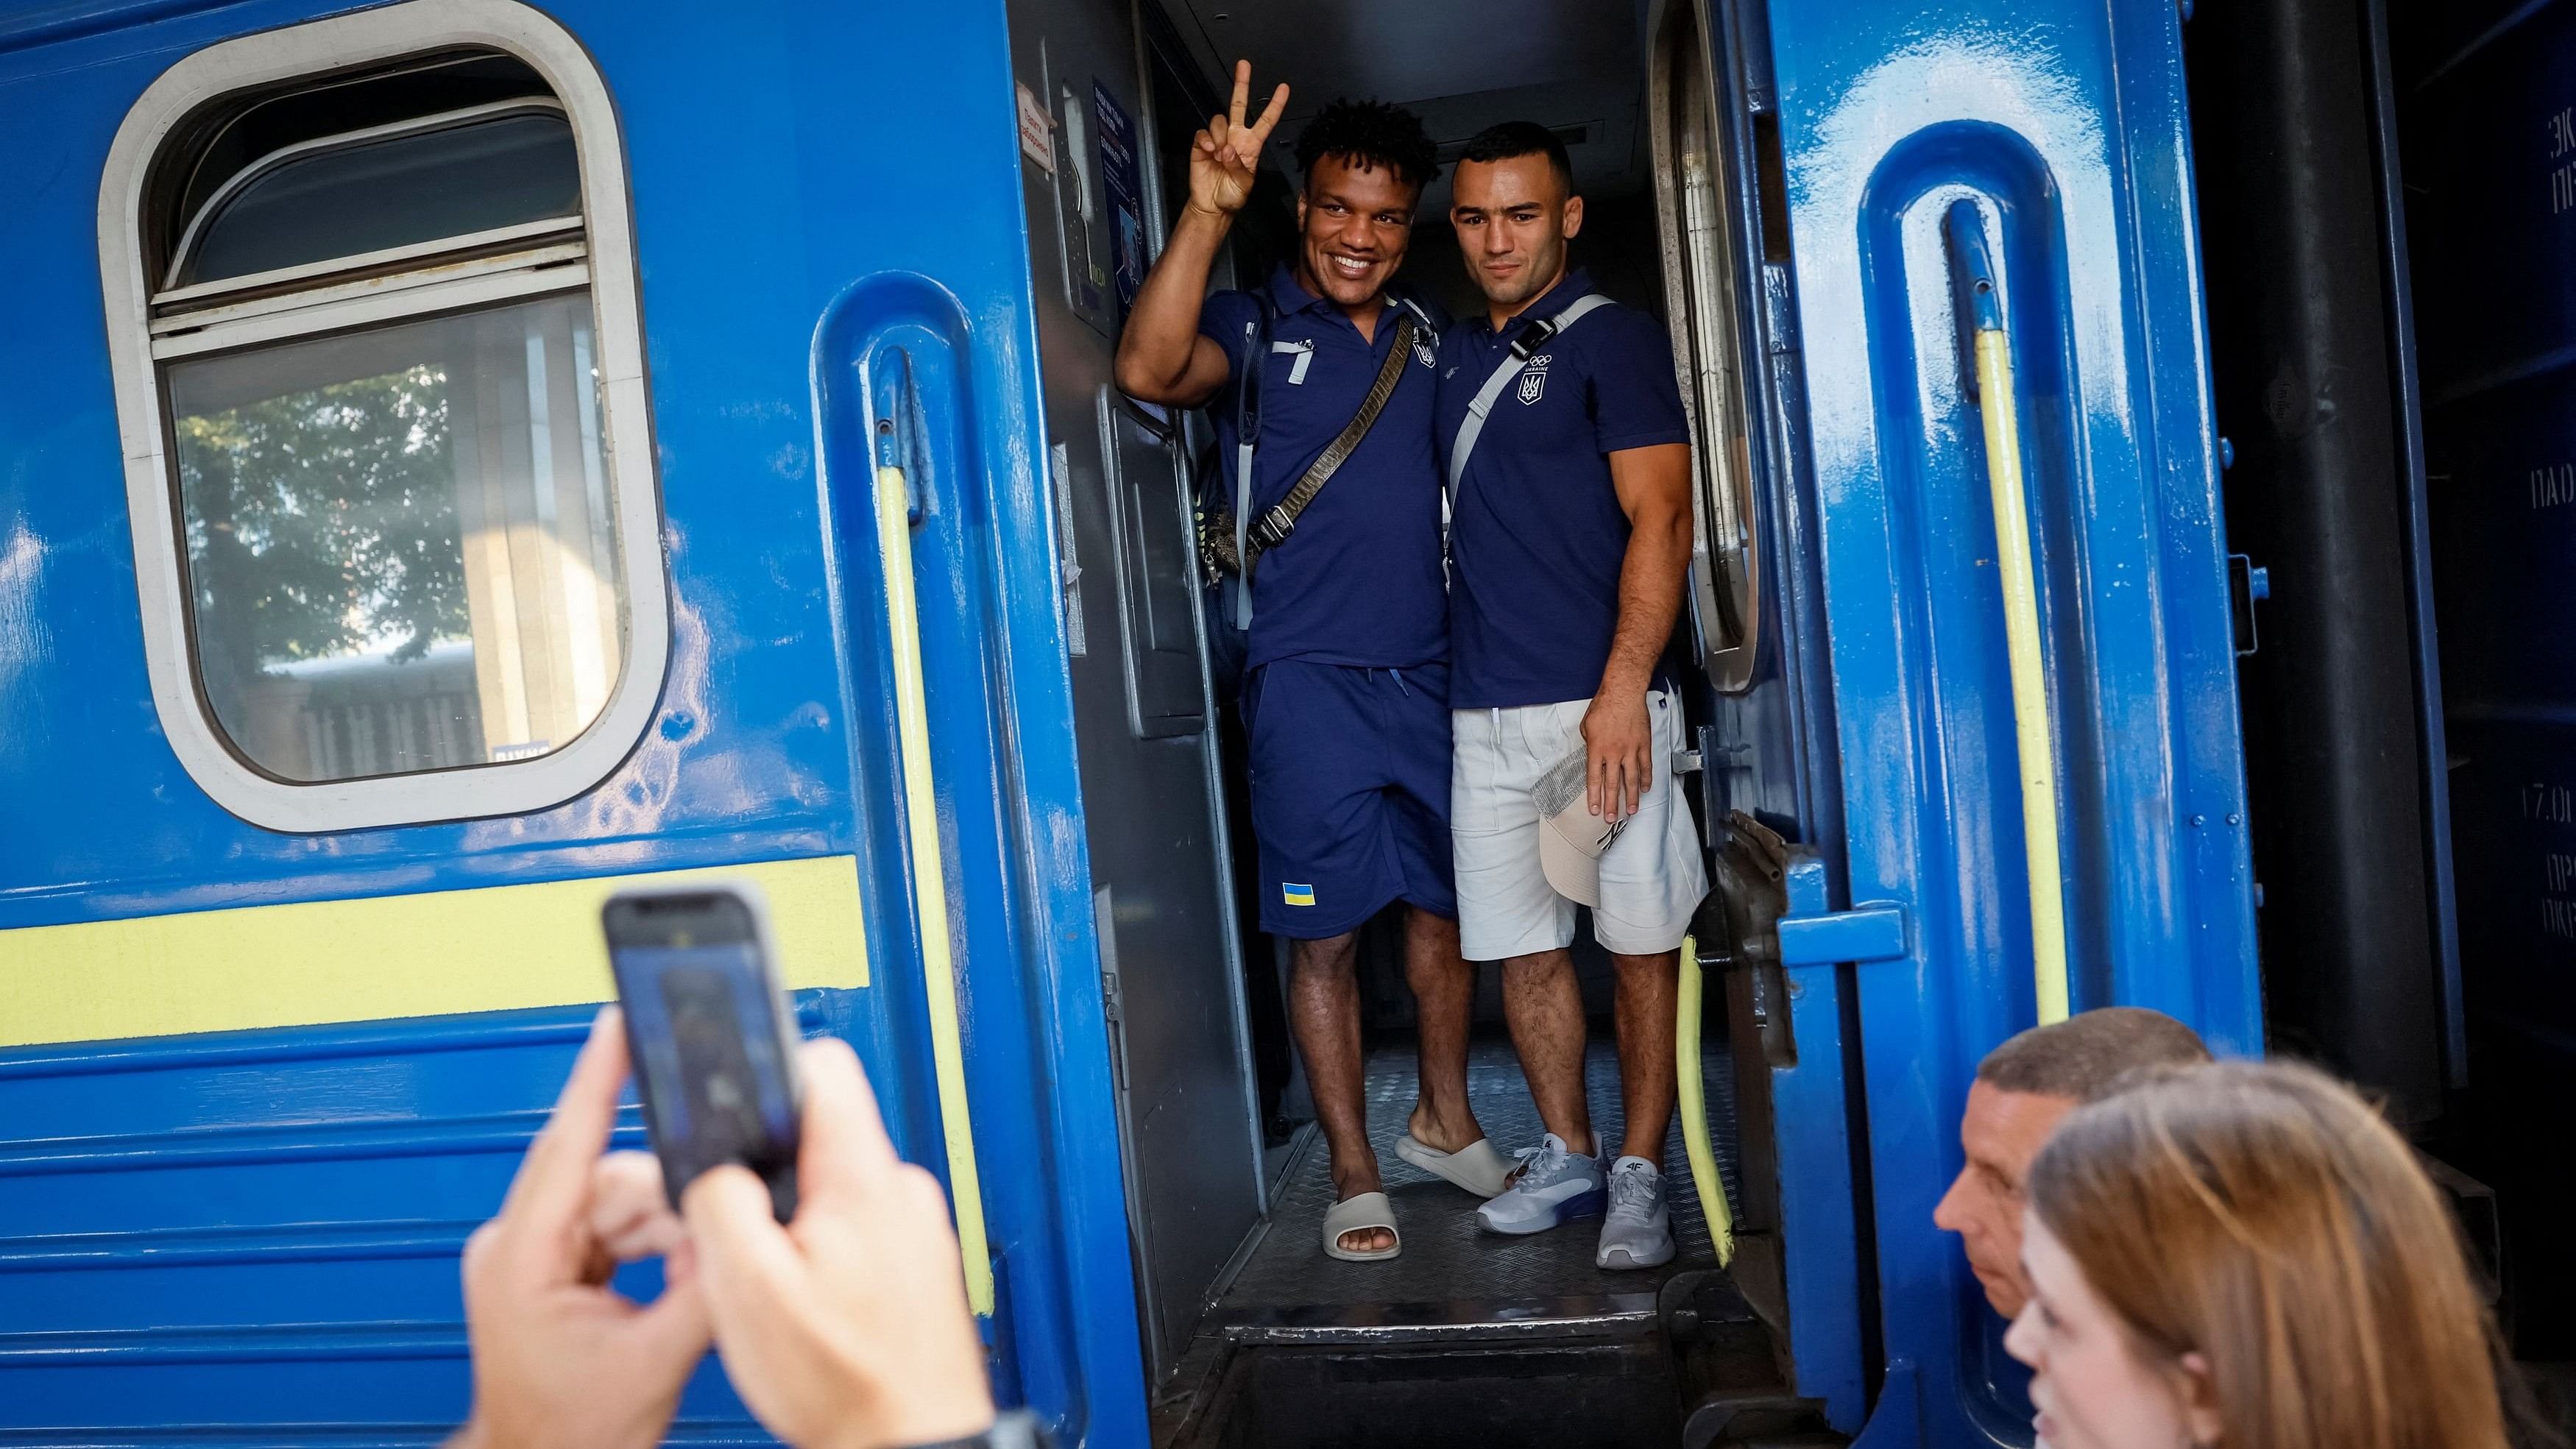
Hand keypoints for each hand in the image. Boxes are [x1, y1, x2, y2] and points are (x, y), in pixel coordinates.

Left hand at [452, 1009, 710, 1448]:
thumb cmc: (568, 1432)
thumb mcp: (654, 1362)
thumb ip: (704, 1285)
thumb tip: (739, 1230)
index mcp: (520, 1259)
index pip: (568, 1146)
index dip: (597, 1078)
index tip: (616, 1024)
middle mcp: (516, 1245)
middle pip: (613, 1178)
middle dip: (667, 1209)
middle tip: (696, 1254)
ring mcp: (532, 1254)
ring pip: (624, 1200)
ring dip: (667, 1234)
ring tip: (681, 1287)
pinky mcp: (554, 1265)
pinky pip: (618, 1226)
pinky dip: (655, 1246)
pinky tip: (669, 1281)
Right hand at [683, 1037, 993, 1448]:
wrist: (909, 1442)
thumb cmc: (847, 1384)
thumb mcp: (748, 1290)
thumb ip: (723, 1204)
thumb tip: (714, 1167)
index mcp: (863, 1179)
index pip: (822, 1065)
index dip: (766, 1069)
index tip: (732, 1095)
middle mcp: (901, 1192)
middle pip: (818, 1133)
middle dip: (767, 1168)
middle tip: (741, 1229)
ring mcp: (915, 1227)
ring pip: (834, 1186)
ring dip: (795, 1221)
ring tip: (776, 1281)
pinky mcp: (917, 1263)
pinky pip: (859, 1229)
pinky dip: (825, 1255)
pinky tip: (809, 1303)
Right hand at [1186, 60, 1287, 219]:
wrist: (1212, 205)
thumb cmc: (1232, 195)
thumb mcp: (1244, 185)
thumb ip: (1239, 166)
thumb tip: (1227, 149)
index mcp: (1252, 145)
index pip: (1266, 121)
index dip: (1275, 105)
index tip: (1283, 88)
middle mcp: (1235, 137)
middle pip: (1238, 105)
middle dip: (1241, 84)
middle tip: (1244, 64)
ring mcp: (1218, 139)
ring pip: (1219, 119)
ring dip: (1220, 135)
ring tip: (1220, 155)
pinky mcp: (1202, 144)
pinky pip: (1204, 132)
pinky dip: (1207, 140)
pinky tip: (1210, 151)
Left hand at [1581, 686, 1652, 821]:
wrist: (1624, 692)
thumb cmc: (1603, 706)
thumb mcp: (1586, 726)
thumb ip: (1589, 744)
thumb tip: (1594, 756)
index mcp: (1596, 749)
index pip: (1593, 779)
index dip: (1594, 796)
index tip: (1594, 810)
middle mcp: (1613, 753)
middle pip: (1612, 784)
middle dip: (1611, 803)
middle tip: (1611, 819)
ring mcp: (1631, 750)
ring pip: (1631, 779)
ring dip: (1632, 797)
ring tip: (1632, 811)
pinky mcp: (1644, 745)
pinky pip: (1646, 766)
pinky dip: (1646, 778)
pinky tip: (1646, 789)